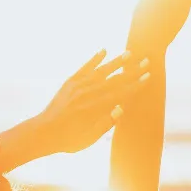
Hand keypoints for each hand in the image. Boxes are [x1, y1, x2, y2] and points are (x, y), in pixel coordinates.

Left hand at [33, 49, 151, 154]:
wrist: (43, 132)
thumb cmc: (68, 139)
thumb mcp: (90, 138)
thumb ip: (106, 123)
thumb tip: (122, 107)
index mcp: (97, 108)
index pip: (121, 93)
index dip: (136, 84)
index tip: (148, 76)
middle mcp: (89, 94)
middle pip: (115, 79)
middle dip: (132, 70)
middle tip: (147, 60)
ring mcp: (79, 86)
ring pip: (101, 71)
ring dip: (116, 62)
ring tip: (129, 53)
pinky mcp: (69, 83)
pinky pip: (84, 68)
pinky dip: (94, 59)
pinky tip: (103, 51)